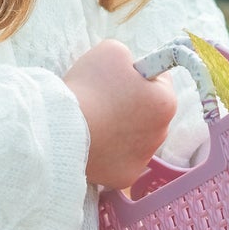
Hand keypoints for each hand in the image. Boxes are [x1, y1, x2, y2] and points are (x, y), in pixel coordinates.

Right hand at [64, 39, 177, 189]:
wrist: (63, 129)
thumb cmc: (90, 87)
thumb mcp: (112, 51)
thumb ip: (130, 56)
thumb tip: (132, 69)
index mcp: (165, 102)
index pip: (160, 79)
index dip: (138, 74)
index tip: (118, 76)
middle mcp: (162, 134)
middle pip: (150, 111)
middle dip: (133, 104)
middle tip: (103, 99)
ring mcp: (143, 159)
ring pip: (136, 137)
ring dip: (122, 129)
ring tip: (95, 122)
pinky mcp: (124, 178)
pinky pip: (121, 159)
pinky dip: (110, 152)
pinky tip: (93, 142)